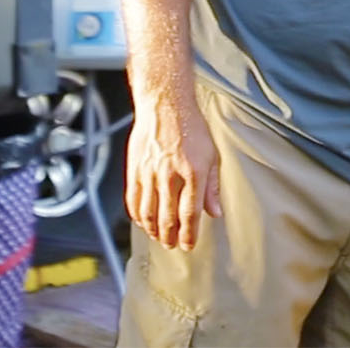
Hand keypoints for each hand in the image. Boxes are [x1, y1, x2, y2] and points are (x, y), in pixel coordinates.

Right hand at [124, 94, 221, 249]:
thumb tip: (215, 212)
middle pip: (168, 217)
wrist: (165, 105)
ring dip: (154, 230)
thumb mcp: (211, 155)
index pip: (190, 213)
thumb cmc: (191, 127)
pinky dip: (137, 216)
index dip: (189, 233)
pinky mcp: (135, 169)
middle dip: (171, 237)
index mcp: (194, 172)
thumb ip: (212, 187)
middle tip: (173, 244)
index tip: (188, 243)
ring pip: (149, 213)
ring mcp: (150, 173)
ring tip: (159, 237)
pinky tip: (143, 221)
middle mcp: (170, 175)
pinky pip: (133, 200)